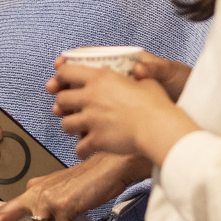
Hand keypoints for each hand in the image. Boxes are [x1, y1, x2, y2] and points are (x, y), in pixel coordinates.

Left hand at [0, 154, 148, 220]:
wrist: (111, 165)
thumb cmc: (92, 178)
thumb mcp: (63, 186)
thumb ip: (50, 199)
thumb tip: (47, 219)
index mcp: (34, 188)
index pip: (8, 208)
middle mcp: (36, 192)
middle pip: (5, 215)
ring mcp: (48, 199)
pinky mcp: (64, 206)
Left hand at [50, 58, 198, 165]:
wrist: (159, 127)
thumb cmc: (156, 104)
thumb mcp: (145, 81)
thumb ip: (134, 76)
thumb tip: (138, 70)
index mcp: (100, 78)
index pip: (66, 71)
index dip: (61, 76)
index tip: (62, 81)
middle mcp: (91, 97)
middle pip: (61, 99)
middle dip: (64, 104)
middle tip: (71, 108)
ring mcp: (91, 119)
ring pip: (65, 124)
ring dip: (71, 126)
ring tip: (79, 129)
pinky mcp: (96, 140)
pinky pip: (79, 148)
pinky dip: (82, 150)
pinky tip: (87, 149)